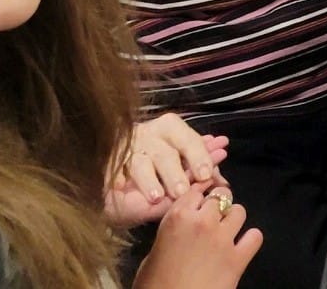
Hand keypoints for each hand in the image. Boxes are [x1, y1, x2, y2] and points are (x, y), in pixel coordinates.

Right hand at [107, 114, 228, 223]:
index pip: (187, 139)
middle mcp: (146, 134)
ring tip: (157, 197)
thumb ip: (200, 160)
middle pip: (164, 153)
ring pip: (139, 162)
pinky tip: (118, 187)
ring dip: (149, 180)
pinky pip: (110, 169)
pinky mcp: (104, 161)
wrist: (111, 170)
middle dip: (175, 173)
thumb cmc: (154, 165)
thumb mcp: (180, 160)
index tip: (206, 175)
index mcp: (168, 128)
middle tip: (182, 192)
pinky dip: (115, 177)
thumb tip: (222, 160)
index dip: (198, 156)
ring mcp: (124, 148)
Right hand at [132, 184, 262, 288]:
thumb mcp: (153, 253)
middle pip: (221, 195)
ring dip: (234, 219)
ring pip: (239, 211)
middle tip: (214, 218)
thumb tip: (181, 230)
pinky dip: (250, 240)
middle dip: (218, 205)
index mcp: (177, 218)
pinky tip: (242, 247)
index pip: (195, 191)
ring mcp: (223, 238)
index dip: (199, 197)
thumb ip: (171, 233)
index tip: (200, 203)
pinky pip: (255, 236)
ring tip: (227, 232)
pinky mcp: (238, 257)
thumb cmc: (153, 285)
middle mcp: (203, 222)